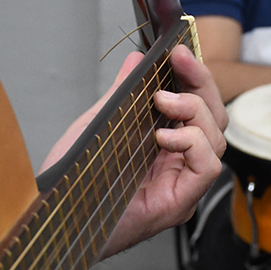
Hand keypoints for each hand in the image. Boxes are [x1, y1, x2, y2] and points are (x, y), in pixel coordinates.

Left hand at [40, 46, 225, 255]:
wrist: (54, 217)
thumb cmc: (73, 180)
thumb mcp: (98, 125)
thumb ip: (122, 95)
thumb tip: (136, 60)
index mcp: (164, 147)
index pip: (197, 108)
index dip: (195, 77)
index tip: (179, 52)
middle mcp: (178, 166)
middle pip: (214, 119)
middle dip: (201, 85)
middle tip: (180, 63)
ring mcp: (182, 185)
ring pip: (216, 139)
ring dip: (194, 111)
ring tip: (162, 102)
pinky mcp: (179, 202)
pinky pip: (208, 167)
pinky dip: (193, 143)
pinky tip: (166, 136)